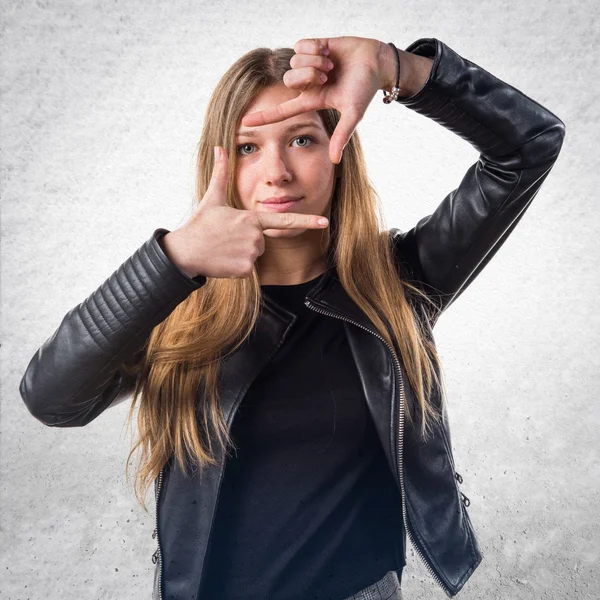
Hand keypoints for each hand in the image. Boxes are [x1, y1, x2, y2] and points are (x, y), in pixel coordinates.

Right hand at [161, 147, 329, 278]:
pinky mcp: (245, 270)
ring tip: (223, 248)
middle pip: (262, 240)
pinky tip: (223, 260)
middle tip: (226, 238)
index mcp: (251, 218)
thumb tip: (219, 147)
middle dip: (248, 240)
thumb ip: (221, 173)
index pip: (283, 219)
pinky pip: (248, 269)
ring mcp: (251, 254)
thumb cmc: (200, 224)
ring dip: (242, 253)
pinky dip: (237, 267)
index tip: (324, 221)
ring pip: (255, 254)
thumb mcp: (212, 198)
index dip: (305, 220)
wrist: (185, 252)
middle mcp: (255, 236)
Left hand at [240, 36, 387, 164]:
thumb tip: (334, 161)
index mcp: (311, 100)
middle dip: (309, 75)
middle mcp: (305, 84)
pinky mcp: (311, 46)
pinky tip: (328, 50)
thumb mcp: (353, 114)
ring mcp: (307, 65)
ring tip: (332, 64)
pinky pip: (301, 45)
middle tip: (329, 75)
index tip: (244, 124)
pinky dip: (316, 48)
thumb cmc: (365, 89)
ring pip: (294, 61)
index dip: (263, 117)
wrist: (375, 61)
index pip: (282, 111)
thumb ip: (342, 136)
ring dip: (316, 61)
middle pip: (289, 80)